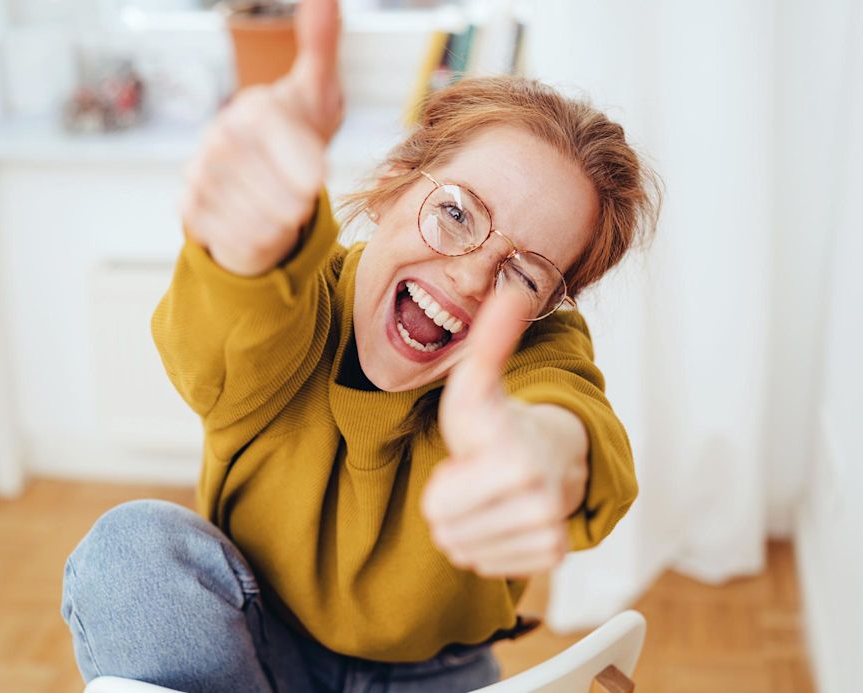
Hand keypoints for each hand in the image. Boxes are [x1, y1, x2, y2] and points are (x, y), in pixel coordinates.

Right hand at [181, 0, 343, 275]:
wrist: (264, 183)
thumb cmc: (296, 135)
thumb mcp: (317, 93)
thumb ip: (322, 46)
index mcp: (252, 110)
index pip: (272, 134)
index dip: (301, 160)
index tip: (321, 178)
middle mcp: (218, 138)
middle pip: (271, 185)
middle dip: (297, 200)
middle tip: (303, 197)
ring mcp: (200, 175)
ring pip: (257, 217)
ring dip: (282, 221)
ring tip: (284, 208)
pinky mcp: (191, 210)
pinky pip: (236, 238)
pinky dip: (260, 240)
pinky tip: (264, 223)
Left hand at [421, 289, 588, 577]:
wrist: (547, 453)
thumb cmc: (499, 421)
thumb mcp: (479, 382)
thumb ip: (489, 340)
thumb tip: (509, 289)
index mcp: (516, 463)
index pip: (437, 508)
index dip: (443, 484)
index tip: (470, 458)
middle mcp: (540, 503)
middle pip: (446, 534)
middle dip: (451, 506)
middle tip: (478, 476)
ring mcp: (549, 533)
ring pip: (463, 552)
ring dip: (466, 525)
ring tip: (488, 495)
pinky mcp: (552, 556)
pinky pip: (484, 566)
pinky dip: (485, 545)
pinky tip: (500, 515)